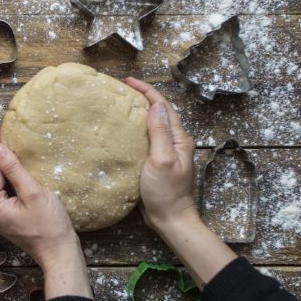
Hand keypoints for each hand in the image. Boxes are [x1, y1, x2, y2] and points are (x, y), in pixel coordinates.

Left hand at [0, 127, 90, 298]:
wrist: (60, 253)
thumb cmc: (50, 225)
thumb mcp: (33, 192)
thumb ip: (13, 169)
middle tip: (2, 132)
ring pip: (0, 184)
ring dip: (6, 166)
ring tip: (9, 144)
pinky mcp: (7, 217)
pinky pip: (6, 192)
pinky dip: (11, 178)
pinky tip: (16, 165)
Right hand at [124, 77, 198, 231]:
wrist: (171, 219)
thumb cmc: (167, 192)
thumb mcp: (162, 160)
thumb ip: (159, 133)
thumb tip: (155, 105)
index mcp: (178, 138)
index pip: (163, 106)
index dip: (147, 91)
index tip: (128, 81)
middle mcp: (175, 142)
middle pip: (160, 112)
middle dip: (144, 97)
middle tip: (122, 90)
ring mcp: (168, 152)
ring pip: (154, 124)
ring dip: (140, 112)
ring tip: (121, 105)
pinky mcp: (158, 162)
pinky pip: (148, 138)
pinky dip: (137, 128)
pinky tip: (125, 131)